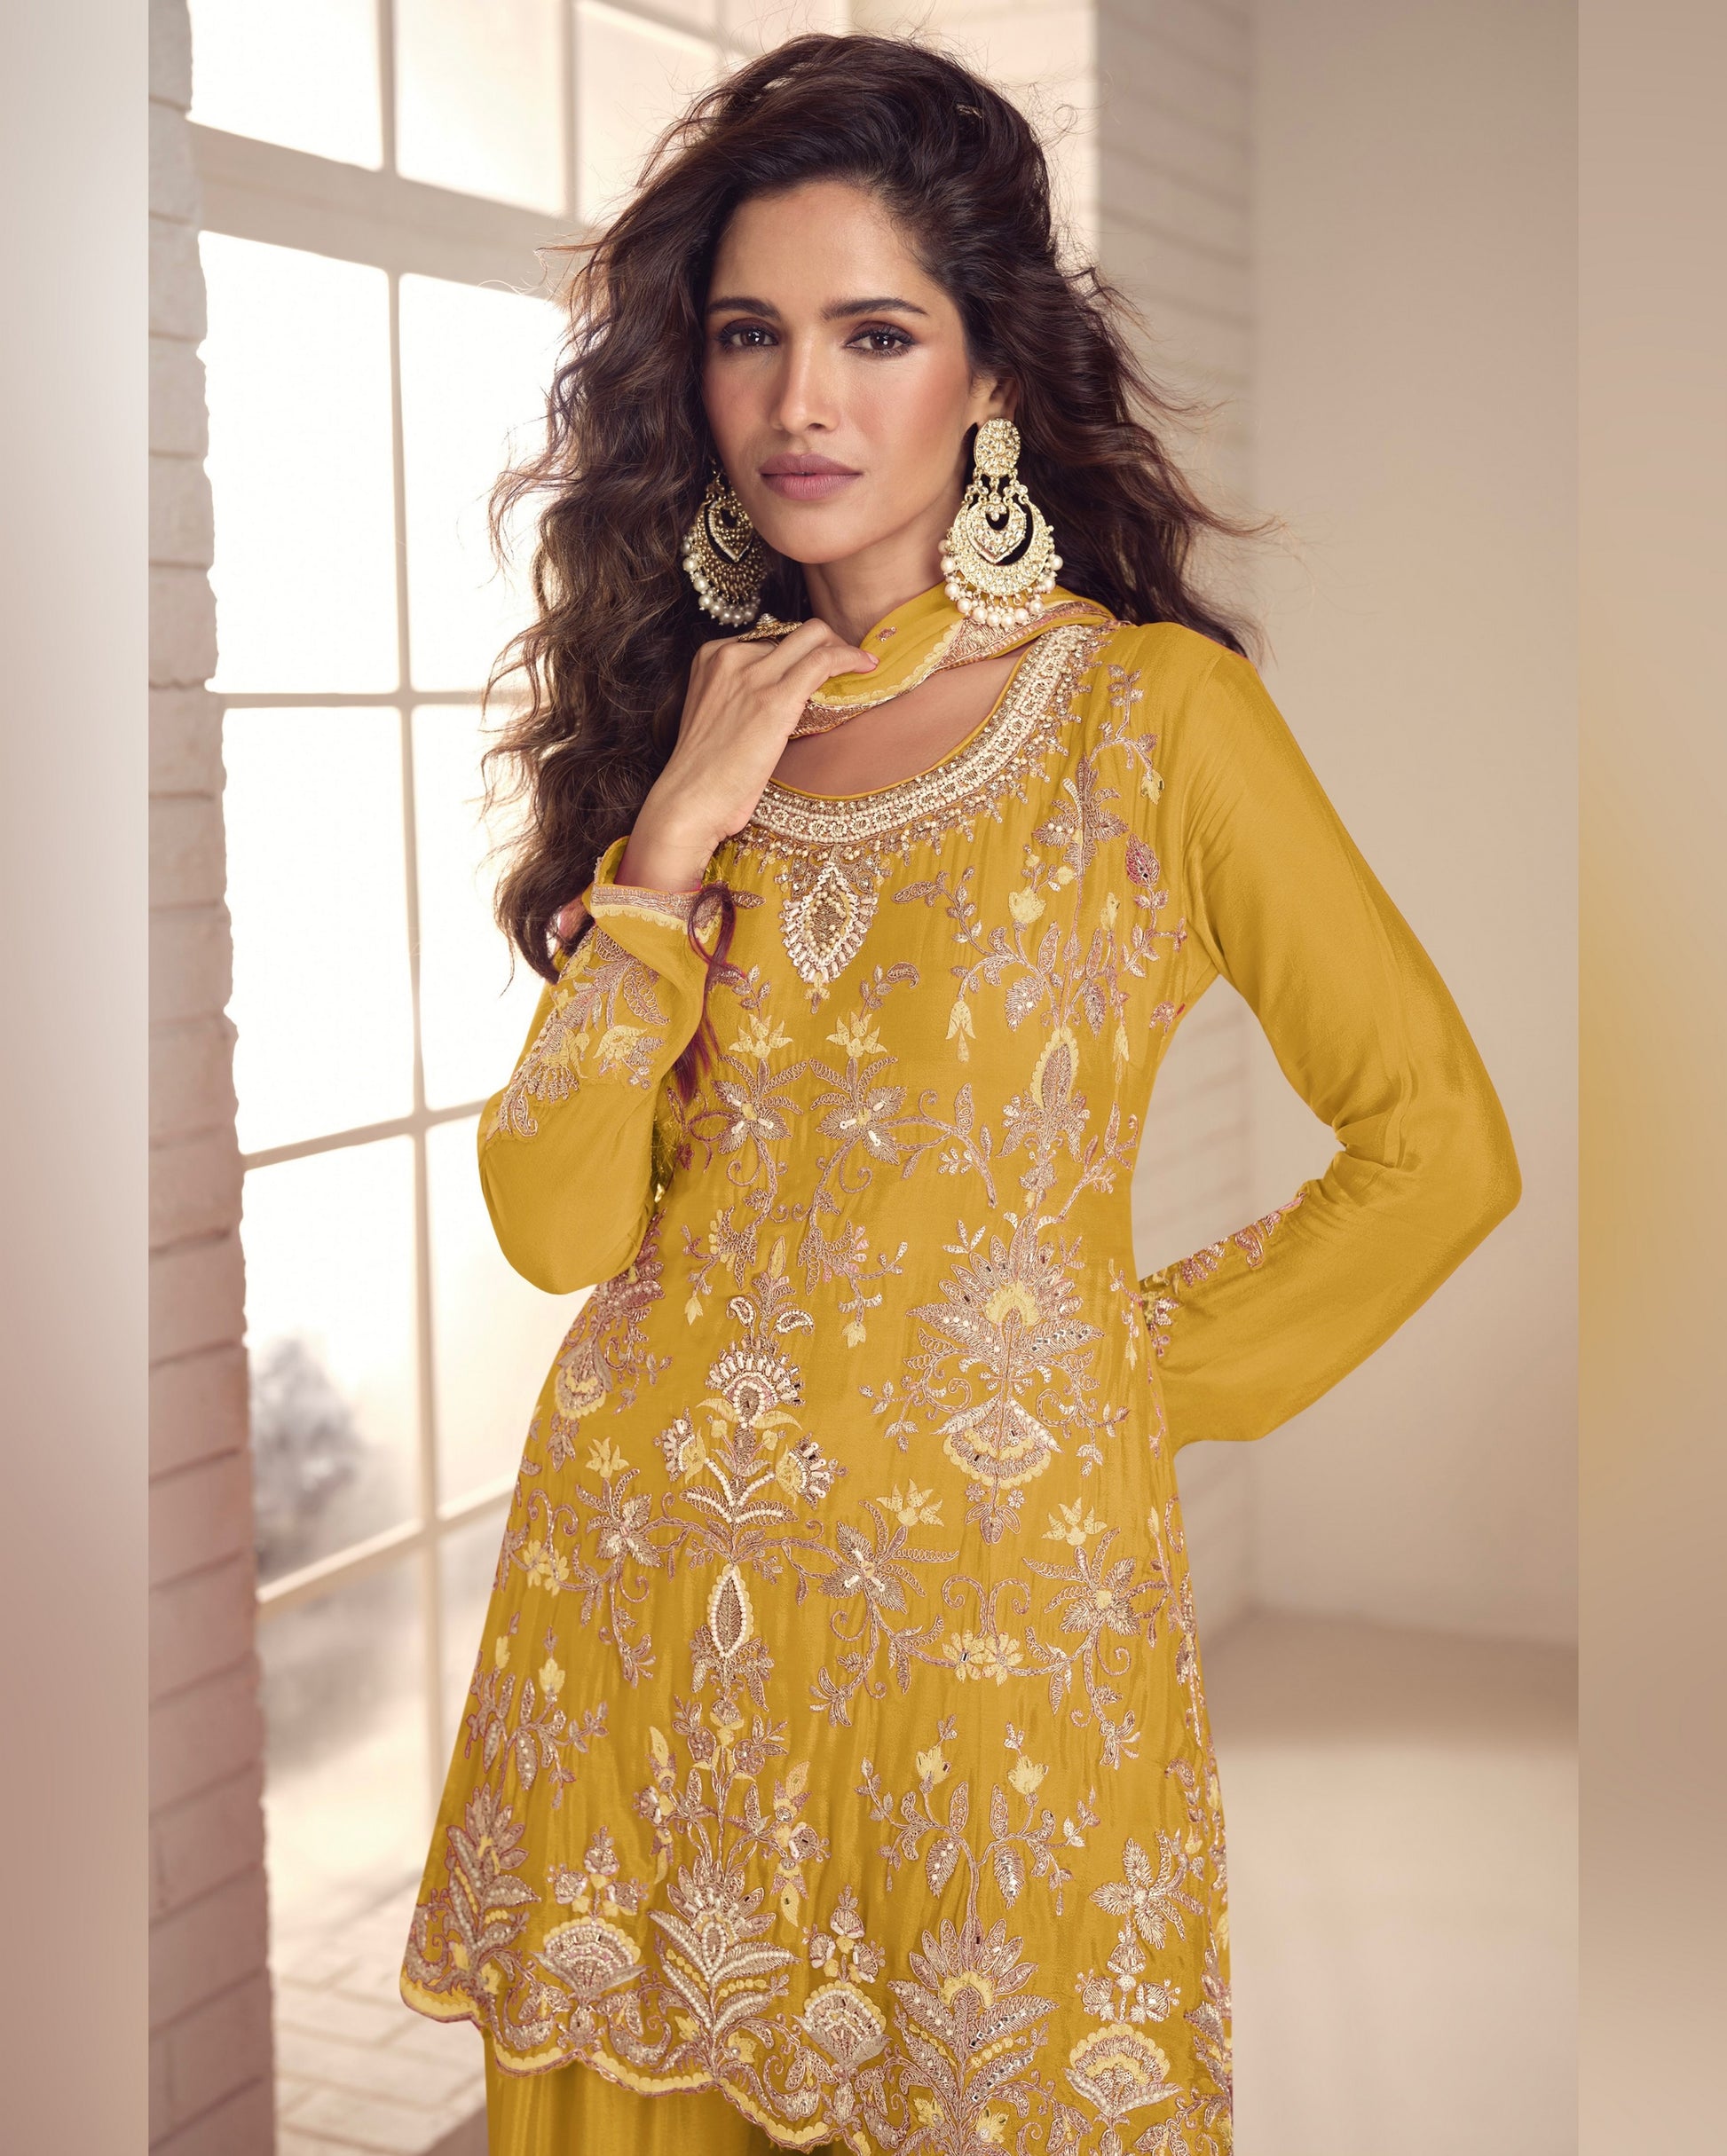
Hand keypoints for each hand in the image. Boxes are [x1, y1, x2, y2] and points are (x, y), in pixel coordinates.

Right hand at [611, 618, 875, 899]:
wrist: (689, 801)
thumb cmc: (705, 775)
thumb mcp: (718, 719)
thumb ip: (742, 697)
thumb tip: (787, 697)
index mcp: (712, 657)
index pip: (770, 638)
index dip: (800, 652)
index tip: (819, 667)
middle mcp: (731, 656)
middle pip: (795, 630)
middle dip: (826, 643)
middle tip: (845, 667)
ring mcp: (753, 675)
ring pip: (814, 636)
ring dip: (843, 649)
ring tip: (860, 668)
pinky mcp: (775, 699)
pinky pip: (824, 661)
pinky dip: (851, 659)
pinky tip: (867, 668)